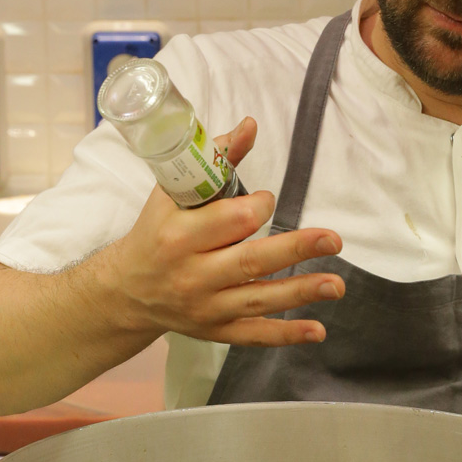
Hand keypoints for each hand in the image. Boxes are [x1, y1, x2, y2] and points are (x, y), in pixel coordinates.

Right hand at [103, 117, 345, 345]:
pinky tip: (317, 332)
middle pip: (250, 260)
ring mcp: (206, 307)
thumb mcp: (172, 194)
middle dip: (296, 248)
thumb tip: (249, 127)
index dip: (258, 206)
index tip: (267, 199)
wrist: (125, 292)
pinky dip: (286, 334)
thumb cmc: (154, 233)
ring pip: (258, 299)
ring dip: (301, 291)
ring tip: (336, 284)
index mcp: (178, 236)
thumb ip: (213, 160)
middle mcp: (192, 275)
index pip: (230, 220)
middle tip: (333, 239)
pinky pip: (254, 334)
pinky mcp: (216, 330)